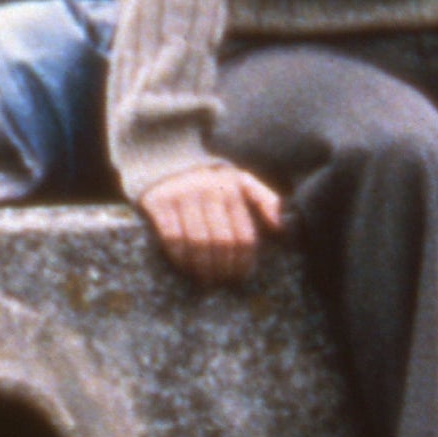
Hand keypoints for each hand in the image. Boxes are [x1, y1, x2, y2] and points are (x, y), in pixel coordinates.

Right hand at [136, 160, 284, 285]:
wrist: (164, 155)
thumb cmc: (208, 177)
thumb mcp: (238, 179)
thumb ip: (263, 199)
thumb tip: (279, 228)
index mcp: (231, 187)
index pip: (243, 235)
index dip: (243, 261)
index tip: (239, 276)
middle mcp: (207, 189)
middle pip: (221, 242)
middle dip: (223, 267)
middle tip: (221, 281)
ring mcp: (181, 194)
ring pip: (197, 242)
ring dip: (202, 267)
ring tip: (205, 280)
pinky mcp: (157, 201)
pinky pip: (171, 237)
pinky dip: (179, 257)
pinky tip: (185, 266)